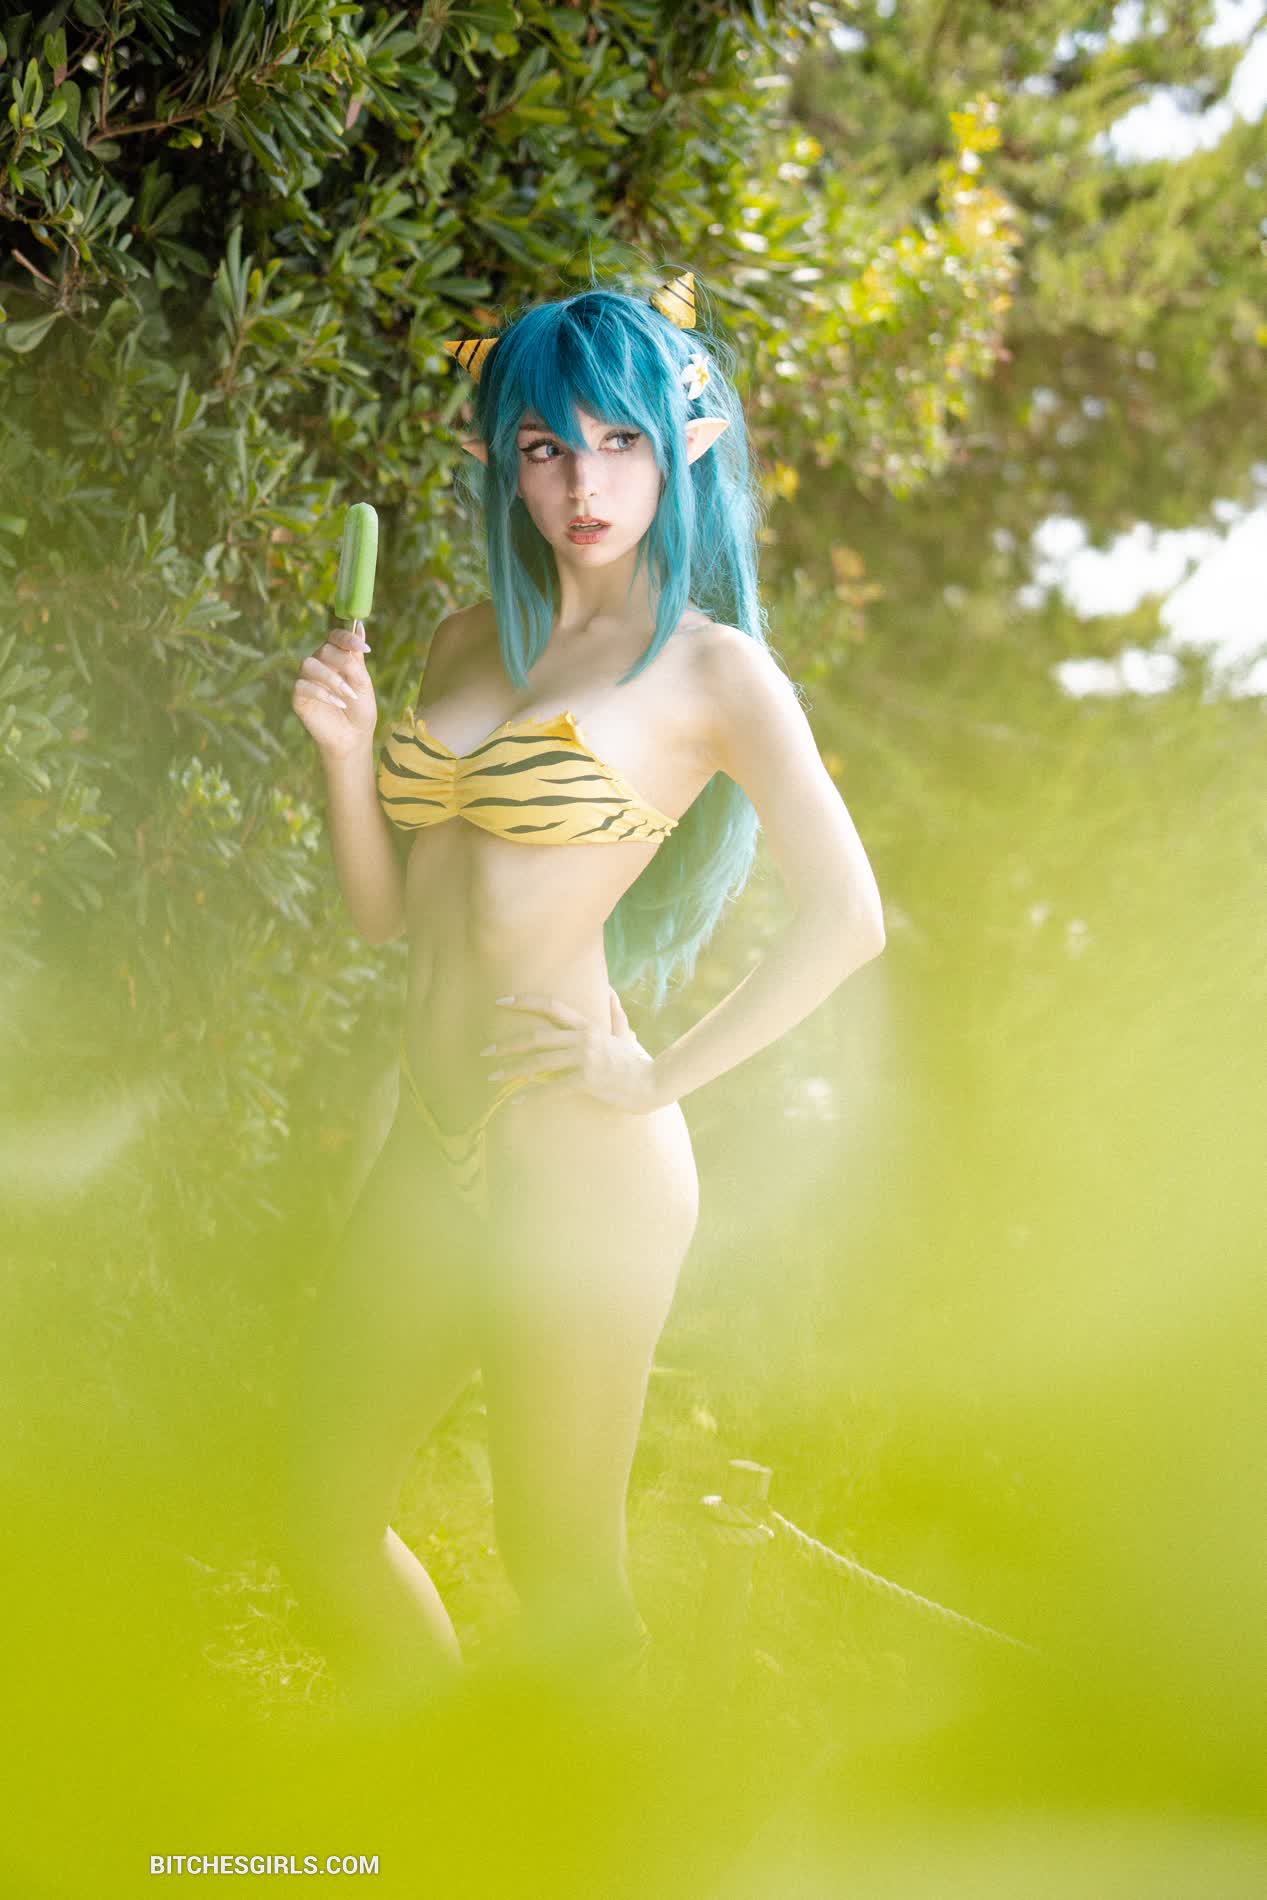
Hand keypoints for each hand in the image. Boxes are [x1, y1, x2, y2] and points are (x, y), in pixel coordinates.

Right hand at [291, 620, 378, 758]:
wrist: (353, 737)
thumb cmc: (360, 709)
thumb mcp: (363, 683)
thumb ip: (357, 659)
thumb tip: (361, 627)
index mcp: (335, 657)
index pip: (335, 637)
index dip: (347, 638)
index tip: (365, 648)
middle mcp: (319, 664)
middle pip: (323, 650)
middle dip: (342, 664)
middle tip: (355, 685)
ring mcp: (307, 679)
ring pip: (309, 664)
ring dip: (331, 679)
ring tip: (348, 696)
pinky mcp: (298, 696)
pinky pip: (302, 685)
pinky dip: (322, 693)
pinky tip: (338, 704)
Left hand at [485, 988, 663, 1115]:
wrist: (651, 1083)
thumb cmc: (635, 1060)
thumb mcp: (624, 1032)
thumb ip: (614, 1012)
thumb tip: (610, 991)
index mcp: (587, 1025)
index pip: (551, 1006)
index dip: (524, 1002)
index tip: (500, 1002)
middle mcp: (582, 1039)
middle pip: (537, 1037)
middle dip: (508, 1044)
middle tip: (486, 1051)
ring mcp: (584, 1060)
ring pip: (539, 1063)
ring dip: (513, 1070)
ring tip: (493, 1076)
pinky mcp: (586, 1081)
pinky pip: (552, 1089)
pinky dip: (532, 1096)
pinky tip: (515, 1101)